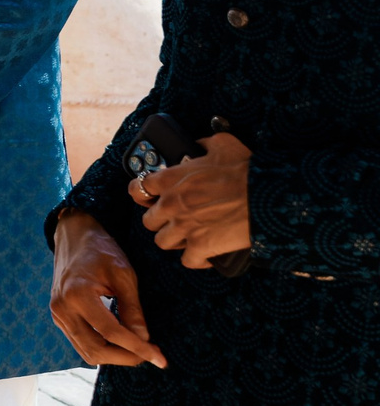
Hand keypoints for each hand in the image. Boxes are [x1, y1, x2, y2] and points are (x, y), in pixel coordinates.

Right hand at [50, 209, 165, 367]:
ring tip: (138, 350)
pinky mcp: (60, 317)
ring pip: (87, 352)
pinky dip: (103, 348)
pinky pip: (82, 343)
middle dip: (126, 357)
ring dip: (114, 357)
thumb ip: (133, 309)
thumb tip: (144, 340)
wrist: (74, 237)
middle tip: (151, 354)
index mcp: (77, 295)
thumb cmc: (101, 251)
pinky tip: (122, 342)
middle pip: (96, 350)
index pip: (111, 333)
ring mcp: (58, 315)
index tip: (160, 359)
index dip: (137, 348)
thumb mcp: (124, 275)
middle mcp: (63, 309)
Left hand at [139, 132, 251, 266]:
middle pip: (148, 220)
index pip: (139, 188)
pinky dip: (196, 259)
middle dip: (160, 221)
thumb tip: (199, 145)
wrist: (267, 196)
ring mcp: (184, 227)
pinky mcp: (201, 246)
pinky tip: (205, 254)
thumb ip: (203, 145)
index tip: (151, 198)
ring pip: (162, 242)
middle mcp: (172, 204)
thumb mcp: (222, 145)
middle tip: (174, 219)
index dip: (144, 194)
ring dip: (174, 240)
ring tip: (187, 237)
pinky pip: (188, 261)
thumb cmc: (246, 169)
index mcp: (171, 179)